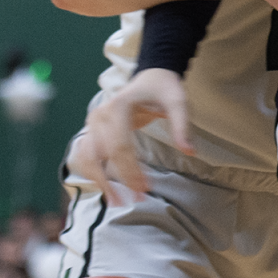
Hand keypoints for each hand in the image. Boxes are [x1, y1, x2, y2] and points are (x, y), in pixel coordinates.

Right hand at [68, 69, 191, 204]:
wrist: (150, 77)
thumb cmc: (164, 89)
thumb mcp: (177, 101)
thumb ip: (182, 126)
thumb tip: (190, 152)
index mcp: (118, 106)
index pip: (120, 145)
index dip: (131, 170)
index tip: (145, 188)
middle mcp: (100, 115)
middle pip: (103, 154)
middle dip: (118, 180)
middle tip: (136, 199)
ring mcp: (93, 123)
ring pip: (88, 157)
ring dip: (99, 181)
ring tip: (116, 201)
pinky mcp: (92, 131)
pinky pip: (87, 156)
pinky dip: (94, 173)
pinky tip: (107, 188)